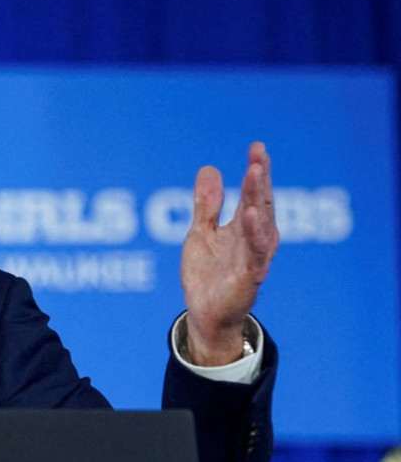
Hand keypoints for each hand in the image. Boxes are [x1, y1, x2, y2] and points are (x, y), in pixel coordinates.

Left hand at [180, 142, 278, 365]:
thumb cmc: (207, 273)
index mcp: (245, 227)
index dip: (256, 171)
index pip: (253, 194)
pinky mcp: (248, 276)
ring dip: (257, 197)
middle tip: (258, 153)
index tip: (257, 147)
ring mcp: (254, 257)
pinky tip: (252, 215)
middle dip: (259, 177)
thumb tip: (209, 168)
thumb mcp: (201, 232)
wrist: (204, 314)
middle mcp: (255, 239)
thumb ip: (207, 204)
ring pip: (260, 223)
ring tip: (254, 173)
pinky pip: (254, 253)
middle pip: (260, 202)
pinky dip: (254, 234)